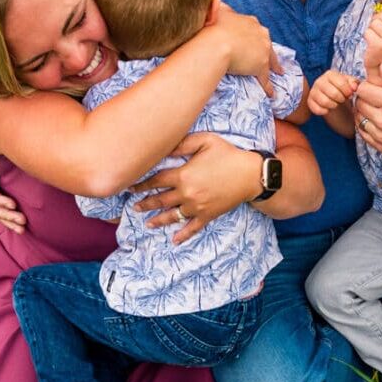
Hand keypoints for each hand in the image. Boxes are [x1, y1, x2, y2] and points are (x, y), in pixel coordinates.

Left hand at [130, 133, 259, 244]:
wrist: (251, 175)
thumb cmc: (228, 154)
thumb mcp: (205, 141)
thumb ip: (182, 144)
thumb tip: (164, 148)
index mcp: (183, 175)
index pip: (156, 181)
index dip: (141, 184)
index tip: (130, 188)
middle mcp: (186, 194)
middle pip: (160, 200)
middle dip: (145, 203)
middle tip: (134, 206)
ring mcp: (197, 207)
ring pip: (172, 216)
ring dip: (158, 220)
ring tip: (147, 223)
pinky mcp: (208, 215)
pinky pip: (192, 228)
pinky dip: (183, 235)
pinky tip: (174, 240)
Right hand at [204, 0, 276, 94]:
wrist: (216, 42)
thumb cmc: (213, 26)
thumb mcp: (215, 10)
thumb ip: (217, 4)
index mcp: (250, 22)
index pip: (255, 29)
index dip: (255, 35)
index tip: (255, 39)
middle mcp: (260, 34)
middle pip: (267, 44)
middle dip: (269, 50)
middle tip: (272, 55)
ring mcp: (262, 50)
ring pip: (271, 61)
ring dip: (275, 67)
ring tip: (279, 73)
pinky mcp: (261, 66)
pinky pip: (266, 79)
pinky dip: (269, 87)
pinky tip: (271, 94)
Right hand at [307, 69, 358, 116]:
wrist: (335, 99)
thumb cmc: (343, 90)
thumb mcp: (351, 84)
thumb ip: (354, 83)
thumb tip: (354, 87)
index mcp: (330, 74)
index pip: (341, 84)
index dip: (348, 92)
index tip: (349, 94)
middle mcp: (319, 80)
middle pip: (333, 93)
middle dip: (341, 99)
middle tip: (342, 99)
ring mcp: (313, 91)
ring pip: (325, 102)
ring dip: (333, 105)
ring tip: (336, 104)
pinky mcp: (309, 101)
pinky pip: (317, 109)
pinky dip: (324, 111)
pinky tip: (328, 109)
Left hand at [354, 62, 381, 165]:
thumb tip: (381, 66)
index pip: (362, 90)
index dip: (366, 85)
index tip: (374, 87)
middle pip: (359, 105)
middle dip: (364, 98)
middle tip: (375, 97)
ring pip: (359, 121)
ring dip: (364, 114)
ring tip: (377, 110)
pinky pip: (365, 137)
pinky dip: (367, 129)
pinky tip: (378, 124)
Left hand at [362, 6, 381, 83]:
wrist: (381, 68)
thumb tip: (376, 8)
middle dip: (375, 22)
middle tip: (376, 34)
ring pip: (374, 23)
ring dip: (370, 30)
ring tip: (374, 40)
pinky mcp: (379, 46)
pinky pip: (367, 32)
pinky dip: (366, 37)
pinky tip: (371, 45)